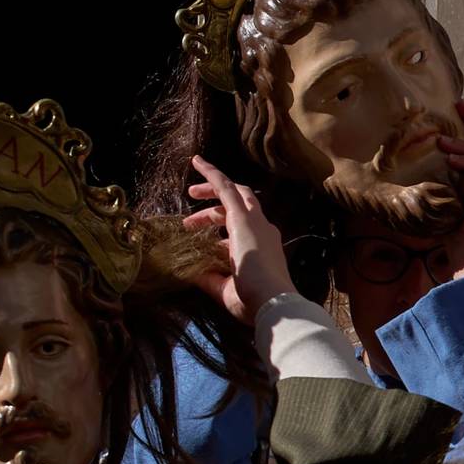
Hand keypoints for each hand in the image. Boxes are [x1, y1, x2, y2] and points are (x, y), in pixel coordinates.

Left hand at [186, 156, 295, 325]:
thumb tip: (190, 272)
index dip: (222, 225)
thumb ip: (209, 278)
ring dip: (210, 190)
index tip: (202, 229)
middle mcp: (262, 230)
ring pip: (233, 193)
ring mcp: (254, 222)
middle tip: (191, 220)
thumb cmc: (254, 301)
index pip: (242, 229)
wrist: (273, 301)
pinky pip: (225, 187)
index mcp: (261, 247)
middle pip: (239, 207)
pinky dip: (211, 173)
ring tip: (190, 193)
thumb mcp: (225, 289)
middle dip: (214, 208)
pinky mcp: (243, 217)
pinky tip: (197, 162)